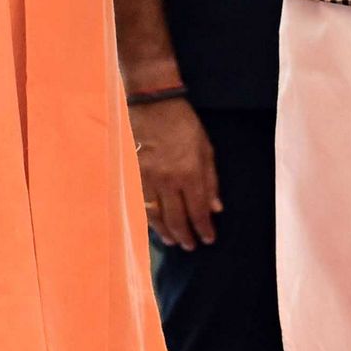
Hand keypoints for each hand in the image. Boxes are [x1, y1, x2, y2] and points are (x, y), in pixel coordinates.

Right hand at [132, 95, 221, 250]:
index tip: (208, 239)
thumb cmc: (184, 124)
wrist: (153, 103)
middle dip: (185, 235)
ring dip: (165, 231)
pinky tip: (154, 224)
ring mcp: (148, 178)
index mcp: (191, 173)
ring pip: (156, 214)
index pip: (198, 210)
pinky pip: (141, 202)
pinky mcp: (133, 173)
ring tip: (172, 241)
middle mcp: (169, 180)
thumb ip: (211, 180)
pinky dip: (148, 217)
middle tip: (190, 246)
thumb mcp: (206, 149)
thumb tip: (216, 208)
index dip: (204, 228)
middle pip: (177, 217)